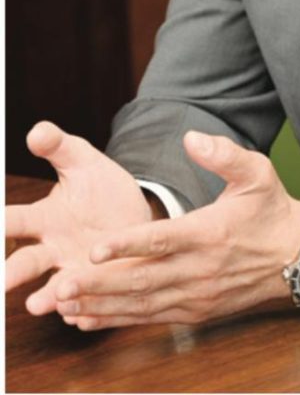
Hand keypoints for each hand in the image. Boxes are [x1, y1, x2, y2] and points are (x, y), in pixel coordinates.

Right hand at [5, 121, 151, 314]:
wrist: (137, 214)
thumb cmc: (100, 189)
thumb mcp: (83, 161)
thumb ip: (59, 147)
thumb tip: (37, 131)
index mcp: (43, 218)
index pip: (12, 220)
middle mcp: (51, 249)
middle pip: (25, 262)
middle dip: (9, 273)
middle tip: (0, 280)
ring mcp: (74, 271)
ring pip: (53, 289)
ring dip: (46, 296)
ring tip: (39, 303)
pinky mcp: (98, 287)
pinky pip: (86, 304)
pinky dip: (80, 311)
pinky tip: (78, 316)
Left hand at [50, 131, 299, 328]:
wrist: (299, 255)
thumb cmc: (273, 209)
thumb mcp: (258, 171)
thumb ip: (224, 153)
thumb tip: (191, 137)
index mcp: (210, 232)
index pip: (162, 240)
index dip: (127, 246)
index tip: (95, 249)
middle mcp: (200, 269)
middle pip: (142, 280)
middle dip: (99, 284)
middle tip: (61, 284)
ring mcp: (197, 294)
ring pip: (141, 304)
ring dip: (101, 305)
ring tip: (64, 302)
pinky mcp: (195, 311)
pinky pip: (150, 318)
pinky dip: (117, 320)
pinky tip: (88, 317)